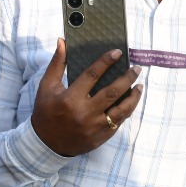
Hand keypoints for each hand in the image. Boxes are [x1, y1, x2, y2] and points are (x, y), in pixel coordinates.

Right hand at [29, 39, 141, 156]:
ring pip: (121, 110)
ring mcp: (94, 127)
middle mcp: (84, 113)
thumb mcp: (46, 87)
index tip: (117, 53)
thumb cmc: (46, 112)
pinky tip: (130, 102)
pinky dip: (126, 111)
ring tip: (139, 86)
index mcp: (70, 99)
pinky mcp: (100, 138)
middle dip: (127, 79)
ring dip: (133, 97)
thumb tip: (62, 41)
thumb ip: (57, 64)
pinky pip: (118, 123)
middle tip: (136, 69)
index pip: (92, 75)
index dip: (106, 62)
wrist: (46, 144)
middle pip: (112, 93)